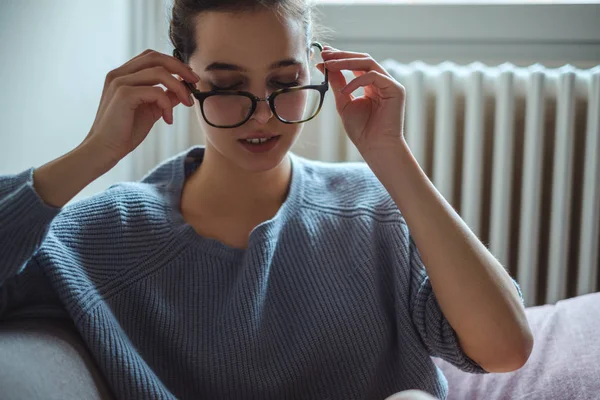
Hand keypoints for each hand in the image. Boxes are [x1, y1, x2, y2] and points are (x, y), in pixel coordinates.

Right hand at [82, 49, 199, 163]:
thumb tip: (184, 89)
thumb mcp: (151, 110)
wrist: (105, 149)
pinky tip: (168, 119)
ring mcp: (120, 82)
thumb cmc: (125, 131)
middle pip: (156, 57)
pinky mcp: (123, 94)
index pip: (152, 57)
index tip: (190, 77)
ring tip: (187, 103)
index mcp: (123, 74)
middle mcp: (119, 73)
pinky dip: (167, 104)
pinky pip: (156, 92)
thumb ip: (165, 97)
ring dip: (179, 87)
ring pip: (159, 72)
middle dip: (180, 68)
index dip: (174, 63)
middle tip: (195, 82)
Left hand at [316, 46, 405, 157]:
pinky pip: (374, 76)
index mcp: (371, 85)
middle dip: (342, 55)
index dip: (340, 57)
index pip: (356, 64)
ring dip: (347, 61)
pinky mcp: (396, 89)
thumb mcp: (344, 102)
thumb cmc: (361, 130)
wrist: (375, 147)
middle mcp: (382, 82)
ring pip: (368, 62)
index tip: (323, 54)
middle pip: (363, 59)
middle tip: (325, 53)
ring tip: (330, 64)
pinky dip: (357, 81)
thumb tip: (325, 66)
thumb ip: (337, 83)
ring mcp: (390, 84)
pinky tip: (345, 91)